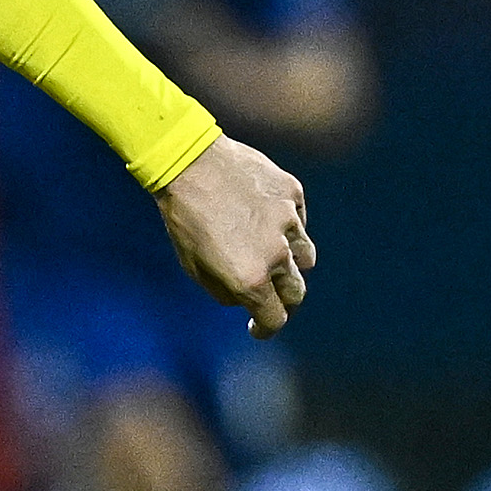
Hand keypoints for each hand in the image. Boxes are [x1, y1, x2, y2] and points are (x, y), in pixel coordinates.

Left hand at [155, 135, 314, 337]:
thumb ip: (226, 291)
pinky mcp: (293, 194)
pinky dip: (287, 228)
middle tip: (269, 296)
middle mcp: (277, 254)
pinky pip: (298, 221)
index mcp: (250, 278)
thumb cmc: (185, 219)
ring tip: (270, 254)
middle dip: (283, 299)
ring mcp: (289, 221)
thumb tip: (247, 301)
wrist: (188, 162)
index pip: (274, 318)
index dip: (266, 328)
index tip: (259, 327)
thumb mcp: (194, 266)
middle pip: (296, 292)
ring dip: (291, 263)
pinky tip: (265, 218)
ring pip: (305, 257)